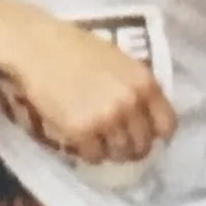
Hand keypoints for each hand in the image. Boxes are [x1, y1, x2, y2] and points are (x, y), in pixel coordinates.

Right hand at [0, 10, 176, 165]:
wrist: (37, 47)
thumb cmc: (75, 48)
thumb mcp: (118, 61)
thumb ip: (136, 87)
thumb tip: (146, 116)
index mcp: (145, 82)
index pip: (167, 126)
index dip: (155, 134)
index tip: (143, 134)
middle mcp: (131, 103)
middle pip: (142, 145)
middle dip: (129, 146)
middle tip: (114, 140)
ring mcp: (107, 119)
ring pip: (119, 155)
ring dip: (109, 150)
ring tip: (95, 137)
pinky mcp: (82, 132)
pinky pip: (94, 157)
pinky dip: (87, 152)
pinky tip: (78, 136)